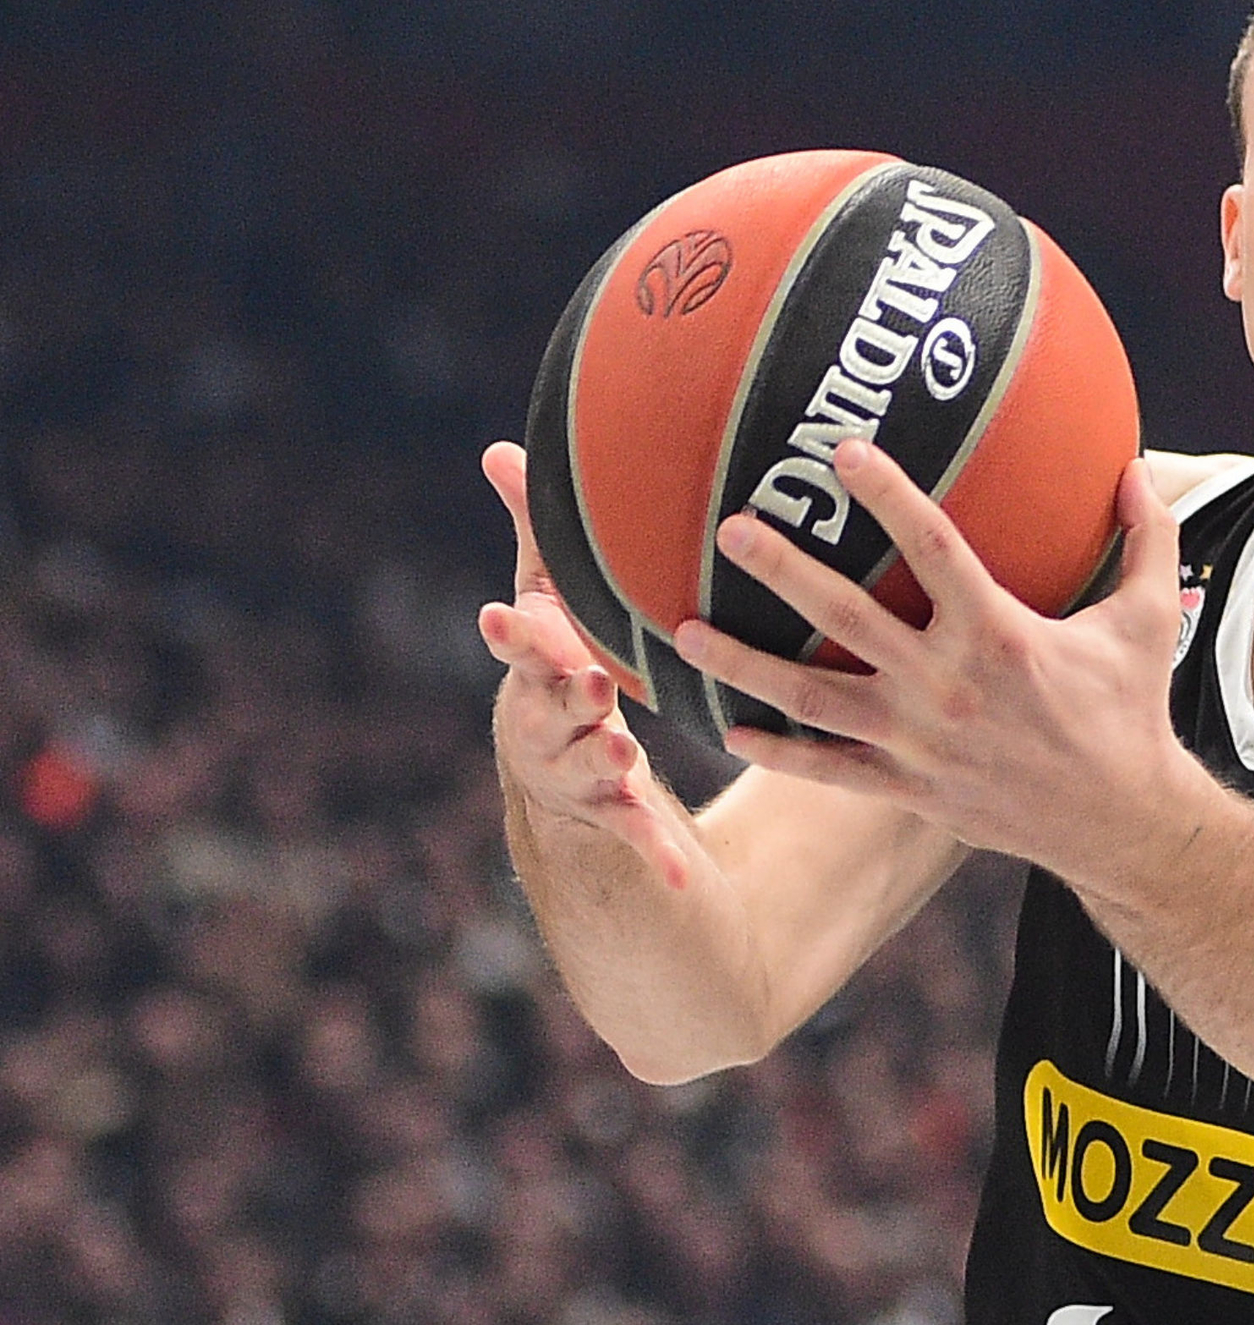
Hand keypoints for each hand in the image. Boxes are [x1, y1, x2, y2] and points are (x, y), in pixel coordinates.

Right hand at [478, 442, 693, 888]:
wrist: (555, 768)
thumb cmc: (557, 661)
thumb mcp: (548, 599)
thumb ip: (532, 531)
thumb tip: (497, 448)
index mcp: (535, 666)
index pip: (521, 643)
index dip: (515, 632)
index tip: (507, 616)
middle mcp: (543, 720)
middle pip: (551, 705)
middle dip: (566, 693)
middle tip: (591, 682)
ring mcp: (573, 771)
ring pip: (585, 766)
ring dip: (602, 759)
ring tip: (623, 754)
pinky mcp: (610, 815)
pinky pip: (634, 834)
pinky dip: (657, 854)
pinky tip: (684, 876)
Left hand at [670, 441, 1188, 883]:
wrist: (1119, 821)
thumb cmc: (1130, 712)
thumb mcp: (1148, 621)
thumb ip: (1146, 539)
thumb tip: (1136, 465)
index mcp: (1000, 636)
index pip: (934, 548)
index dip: (888, 495)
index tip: (843, 451)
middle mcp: (947, 686)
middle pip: (845, 618)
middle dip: (784, 569)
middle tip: (730, 530)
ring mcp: (919, 742)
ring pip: (812, 698)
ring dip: (744, 664)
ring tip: (683, 632)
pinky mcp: (909, 788)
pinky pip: (829, 770)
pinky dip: (778, 753)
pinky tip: (731, 729)